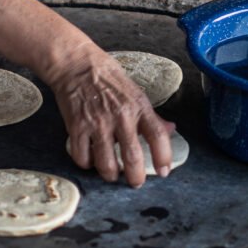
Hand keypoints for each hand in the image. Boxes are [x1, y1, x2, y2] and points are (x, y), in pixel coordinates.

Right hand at [0, 0, 173, 187]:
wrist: (76, 65)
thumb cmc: (107, 77)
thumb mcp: (136, 92)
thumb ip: (152, 116)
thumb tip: (171, 130)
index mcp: (139, 107)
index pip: (158, 136)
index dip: (163, 158)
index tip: (164, 171)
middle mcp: (120, 117)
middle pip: (132, 158)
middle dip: (135, 177)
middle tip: (135, 183)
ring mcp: (97, 124)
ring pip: (106, 164)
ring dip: (110, 174)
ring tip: (111, 173)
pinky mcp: (76, 127)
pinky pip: (82, 157)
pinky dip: (86, 164)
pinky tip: (89, 160)